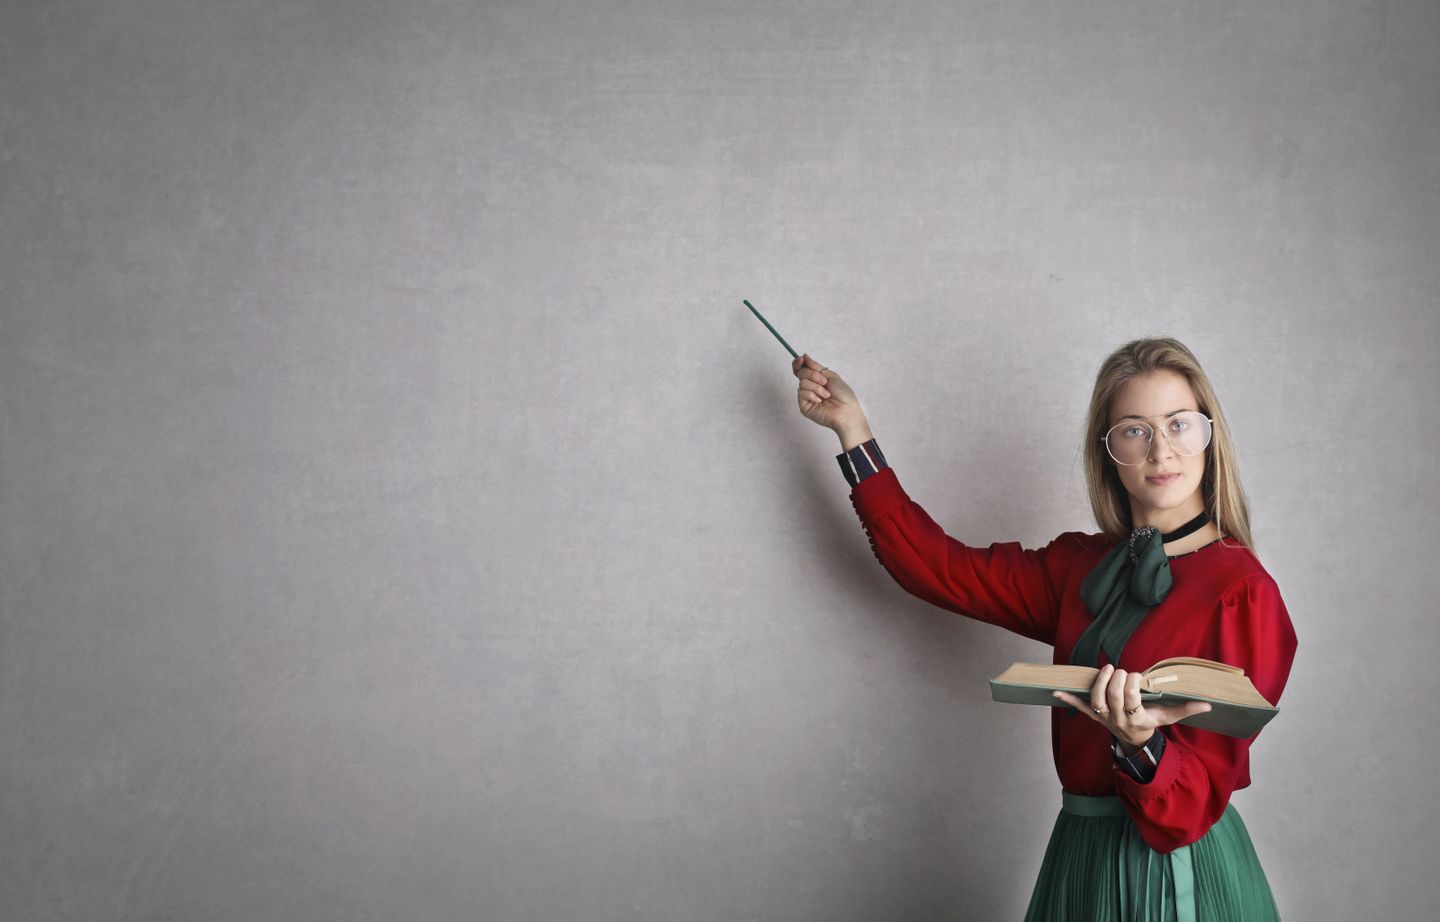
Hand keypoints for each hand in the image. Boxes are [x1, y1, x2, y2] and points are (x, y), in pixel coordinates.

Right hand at [791, 353, 866, 435]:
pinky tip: (820, 401)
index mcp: (816, 379)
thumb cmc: (843, 394)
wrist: (846, 410)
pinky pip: (802, 393)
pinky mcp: (804, 406)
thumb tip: (805, 357)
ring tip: (826, 395)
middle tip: (824, 382)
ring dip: (816, 387)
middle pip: (801, 373)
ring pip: (802, 383)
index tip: (801, 359)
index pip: (801, 369)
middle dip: (813, 375)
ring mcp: (806, 396)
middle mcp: (810, 387)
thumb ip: (816, 366)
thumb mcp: (831, 375)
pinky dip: (812, 395)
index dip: (798, 363)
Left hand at [1052, 664, 1211, 750]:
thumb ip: (1187, 709)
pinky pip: (1079, 708)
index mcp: (1136, 719)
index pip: (1131, 700)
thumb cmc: (1152, 723)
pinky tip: (1055, 691)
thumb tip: (1208, 704)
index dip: (1132, 685)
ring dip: (1099, 682)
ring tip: (1108, 669)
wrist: (1133, 742)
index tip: (1138, 676)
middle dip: (1117, 680)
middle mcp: (1117, 720)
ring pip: (1095, 699)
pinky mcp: (1093, 715)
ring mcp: (1103, 718)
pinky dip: (1067, 699)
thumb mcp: (1169, 718)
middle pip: (1112, 697)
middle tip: (1124, 671)